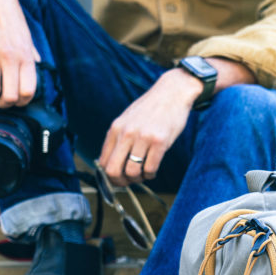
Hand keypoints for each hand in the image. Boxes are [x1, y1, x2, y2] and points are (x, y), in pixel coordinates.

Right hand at [0, 0, 39, 107]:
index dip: (22, 102)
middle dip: (4, 104)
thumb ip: (32, 54)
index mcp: (26, 57)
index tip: (16, 101)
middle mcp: (11, 58)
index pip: (28, 92)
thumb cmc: (11, 18)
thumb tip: (39, 68)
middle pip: (10, 96)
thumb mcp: (27, 36)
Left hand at [98, 69, 203, 185]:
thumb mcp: (128, 119)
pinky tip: (153, 169)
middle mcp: (126, 133)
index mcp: (115, 129)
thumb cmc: (151, 108)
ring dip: (138, 178)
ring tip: (143, 173)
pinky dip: (150, 174)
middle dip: (120, 182)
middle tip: (129, 181)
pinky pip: (150, 168)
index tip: (117, 179)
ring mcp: (143, 137)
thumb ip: (119, 138)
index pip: (103, 162)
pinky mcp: (160, 141)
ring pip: (132, 172)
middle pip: (113, 170)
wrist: (172, 92)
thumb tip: (111, 163)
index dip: (108, 177)